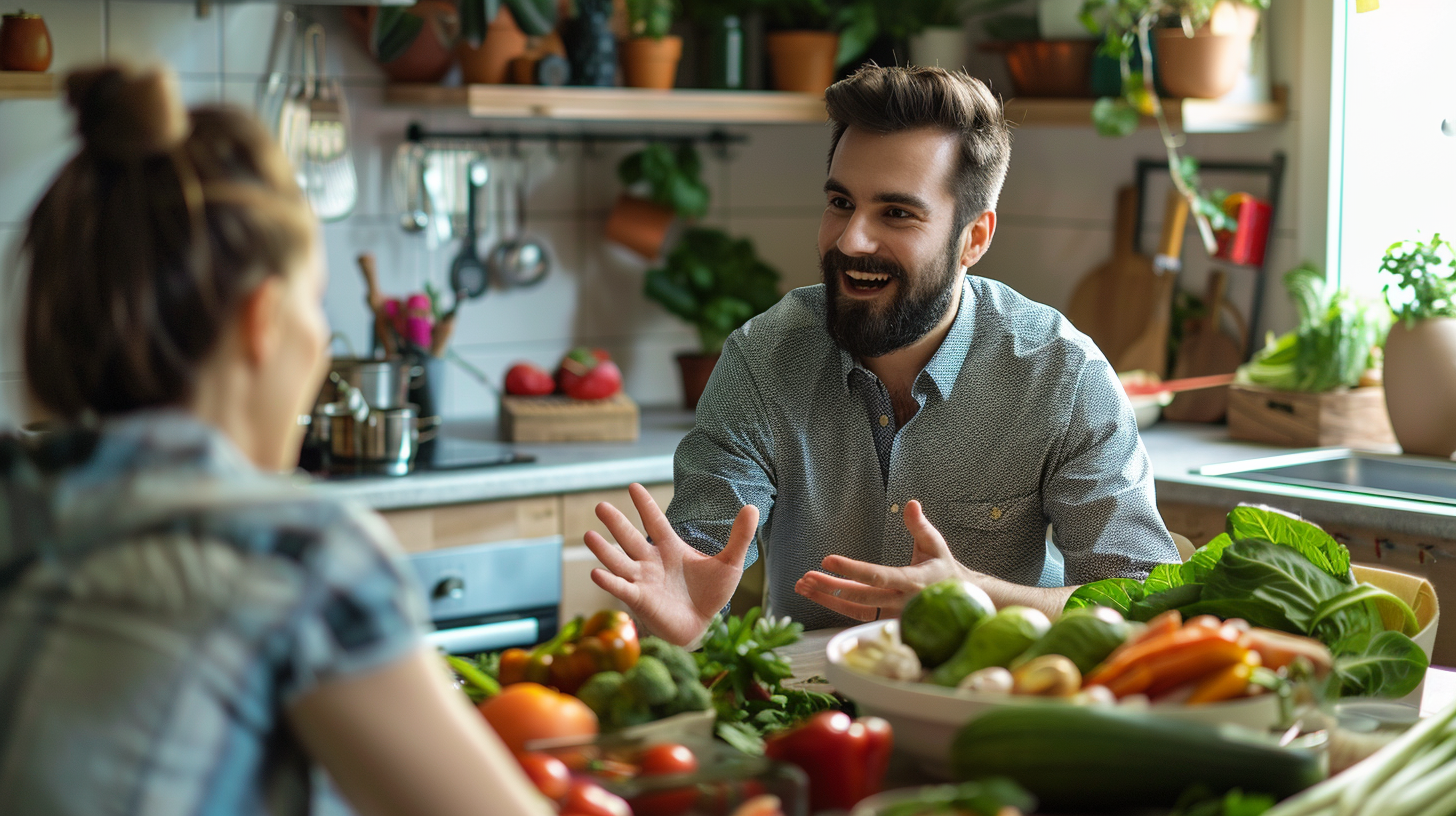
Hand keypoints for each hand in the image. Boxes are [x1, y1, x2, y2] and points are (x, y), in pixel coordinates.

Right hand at [584, 483, 759, 646]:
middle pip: (629, 538)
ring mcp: (643, 581)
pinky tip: (595, 573)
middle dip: (616, 523)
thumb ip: (739, 536)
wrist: (704, 627)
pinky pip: (621, 589)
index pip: (655, 521)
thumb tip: (753, 507)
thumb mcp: (730, 563)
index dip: (644, 505)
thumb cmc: (711, 594)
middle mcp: (652, 562)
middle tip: (600, 505)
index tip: (633, 486)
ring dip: (603, 550)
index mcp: (671, 548)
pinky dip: (609, 581)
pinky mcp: (640, 600)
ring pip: (619, 562)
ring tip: (588, 535)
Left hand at [794, 499, 964, 621]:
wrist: (962, 602)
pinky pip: (859, 618)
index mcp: (912, 580)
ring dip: (827, 600)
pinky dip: (837, 608)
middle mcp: (901, 602)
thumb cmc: (944, 569)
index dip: (851, 569)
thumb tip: (911, 503)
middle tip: (805, 577)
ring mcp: (894, 616)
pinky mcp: (887, 624)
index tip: (828, 560)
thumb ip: (920, 526)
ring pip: (856, 612)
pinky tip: (818, 596)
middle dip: (830, 588)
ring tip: (803, 587)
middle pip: (860, 597)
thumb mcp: (935, 544)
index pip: (877, 576)